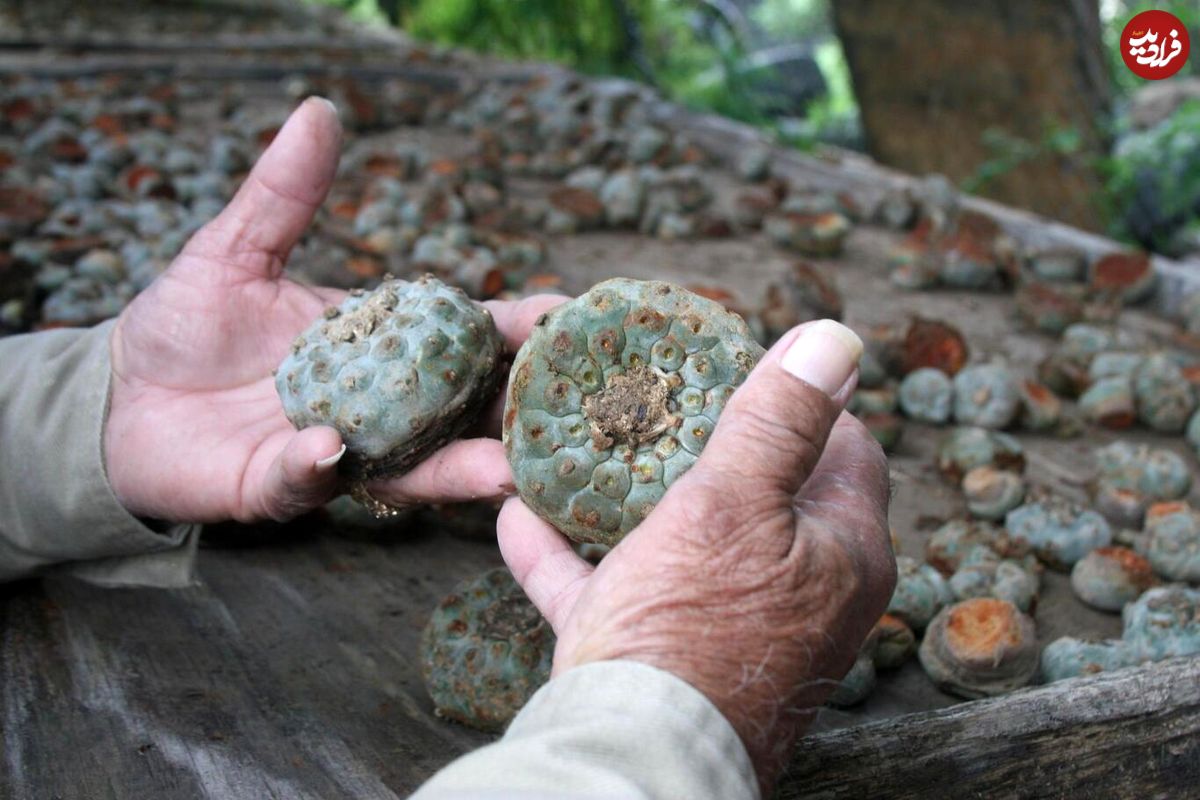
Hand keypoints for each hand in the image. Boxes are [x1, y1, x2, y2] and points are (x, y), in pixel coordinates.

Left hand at [105, 98, 560, 522]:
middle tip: (567, 411)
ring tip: (502, 468)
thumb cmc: (186, 326)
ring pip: (411, 469)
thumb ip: (284, 194)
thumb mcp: (235, 251)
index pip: (463, 340)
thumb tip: (319, 112)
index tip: (564, 315)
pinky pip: (307, 483)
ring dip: (458, 470)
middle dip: (512, 416)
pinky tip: (329, 447)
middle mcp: (375, 408)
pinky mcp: (278, 488)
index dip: (515, 331)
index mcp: (378, 348)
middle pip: (461, 415)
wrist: (118, 397)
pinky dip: (319, 467)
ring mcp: (335, 453)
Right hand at [499, 320, 895, 793]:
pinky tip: (521, 522)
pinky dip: (575, 562)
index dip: (800, 401)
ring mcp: (730, 631)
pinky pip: (618, 595)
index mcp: (841, 551)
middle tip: (659, 401)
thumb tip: (838, 336)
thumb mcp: (735, 501)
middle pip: (761, 495)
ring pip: (682, 545)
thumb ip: (781, 419)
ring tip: (590, 451)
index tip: (741, 371)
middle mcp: (799, 594)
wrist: (635, 753)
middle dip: (705, 447)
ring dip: (630, 503)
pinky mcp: (664, 663)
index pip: (847, 448)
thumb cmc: (694, 626)